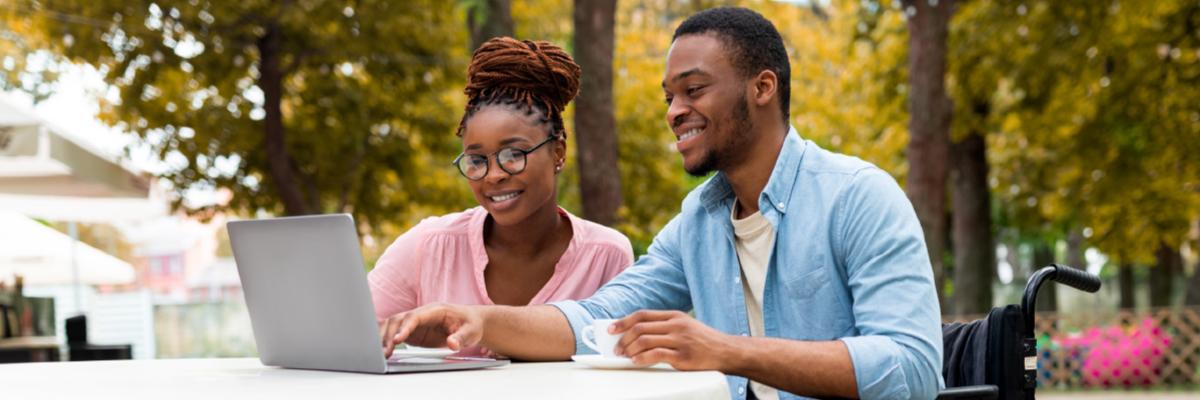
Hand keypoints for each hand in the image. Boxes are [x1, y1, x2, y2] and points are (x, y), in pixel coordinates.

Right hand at [378, 303, 483, 357]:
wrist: (470, 323)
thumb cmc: (471, 325)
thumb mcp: (471, 332)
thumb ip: (461, 337)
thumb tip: (452, 343)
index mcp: (435, 310)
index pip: (415, 316)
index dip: (405, 327)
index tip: (397, 340)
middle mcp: (421, 314)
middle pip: (399, 319)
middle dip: (390, 334)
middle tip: (386, 351)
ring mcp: (415, 322)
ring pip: (393, 324)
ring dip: (384, 336)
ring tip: (381, 352)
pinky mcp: (412, 331)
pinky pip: (394, 331)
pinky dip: (384, 337)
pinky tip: (377, 346)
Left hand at [611, 310, 734, 370]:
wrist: (727, 351)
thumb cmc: (704, 341)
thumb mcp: (685, 326)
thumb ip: (664, 327)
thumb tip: (636, 335)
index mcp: (674, 316)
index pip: (642, 315)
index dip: (623, 321)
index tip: (611, 329)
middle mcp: (675, 325)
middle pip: (640, 328)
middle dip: (623, 339)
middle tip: (616, 349)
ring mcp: (679, 340)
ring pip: (644, 340)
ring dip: (629, 349)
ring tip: (624, 356)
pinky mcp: (683, 356)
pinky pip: (655, 355)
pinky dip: (641, 358)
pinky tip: (636, 361)